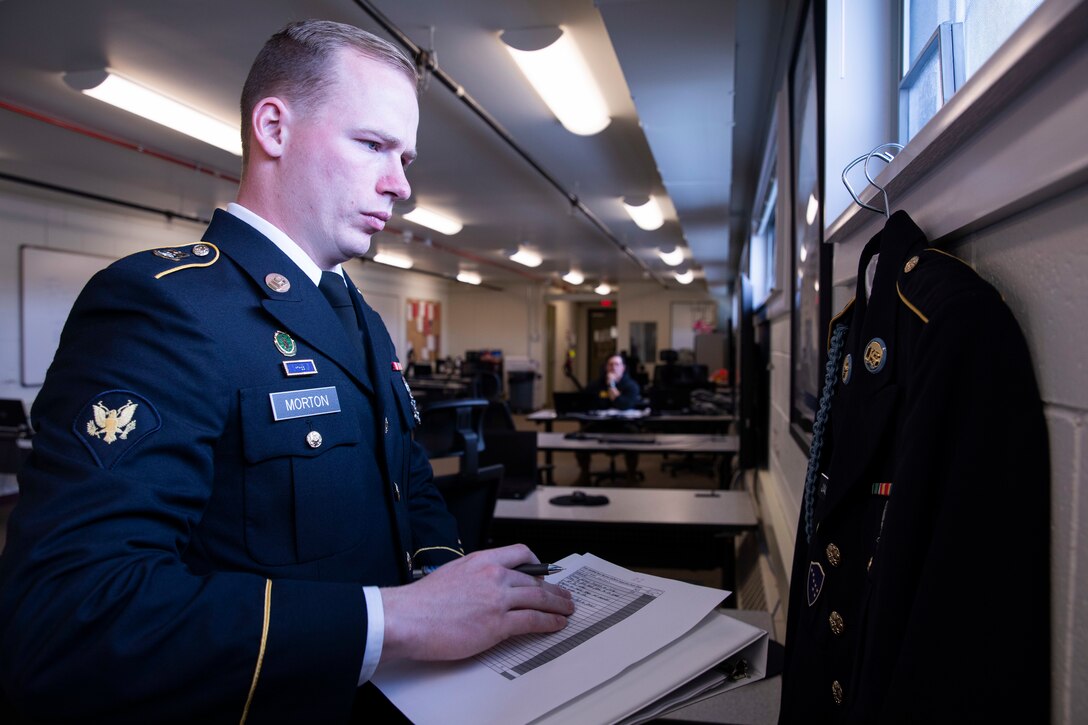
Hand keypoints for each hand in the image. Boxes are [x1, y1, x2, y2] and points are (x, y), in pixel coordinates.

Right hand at [379, 544, 573, 662]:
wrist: (408, 617)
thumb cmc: (422, 601)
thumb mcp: (451, 574)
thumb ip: (473, 576)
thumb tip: (484, 587)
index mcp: (481, 560)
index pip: (519, 553)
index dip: (536, 563)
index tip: (543, 571)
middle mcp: (494, 576)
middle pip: (535, 579)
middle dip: (553, 588)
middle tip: (563, 594)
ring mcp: (498, 599)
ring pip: (539, 598)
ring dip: (558, 605)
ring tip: (567, 609)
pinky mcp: (498, 624)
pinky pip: (533, 620)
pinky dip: (550, 622)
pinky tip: (556, 624)